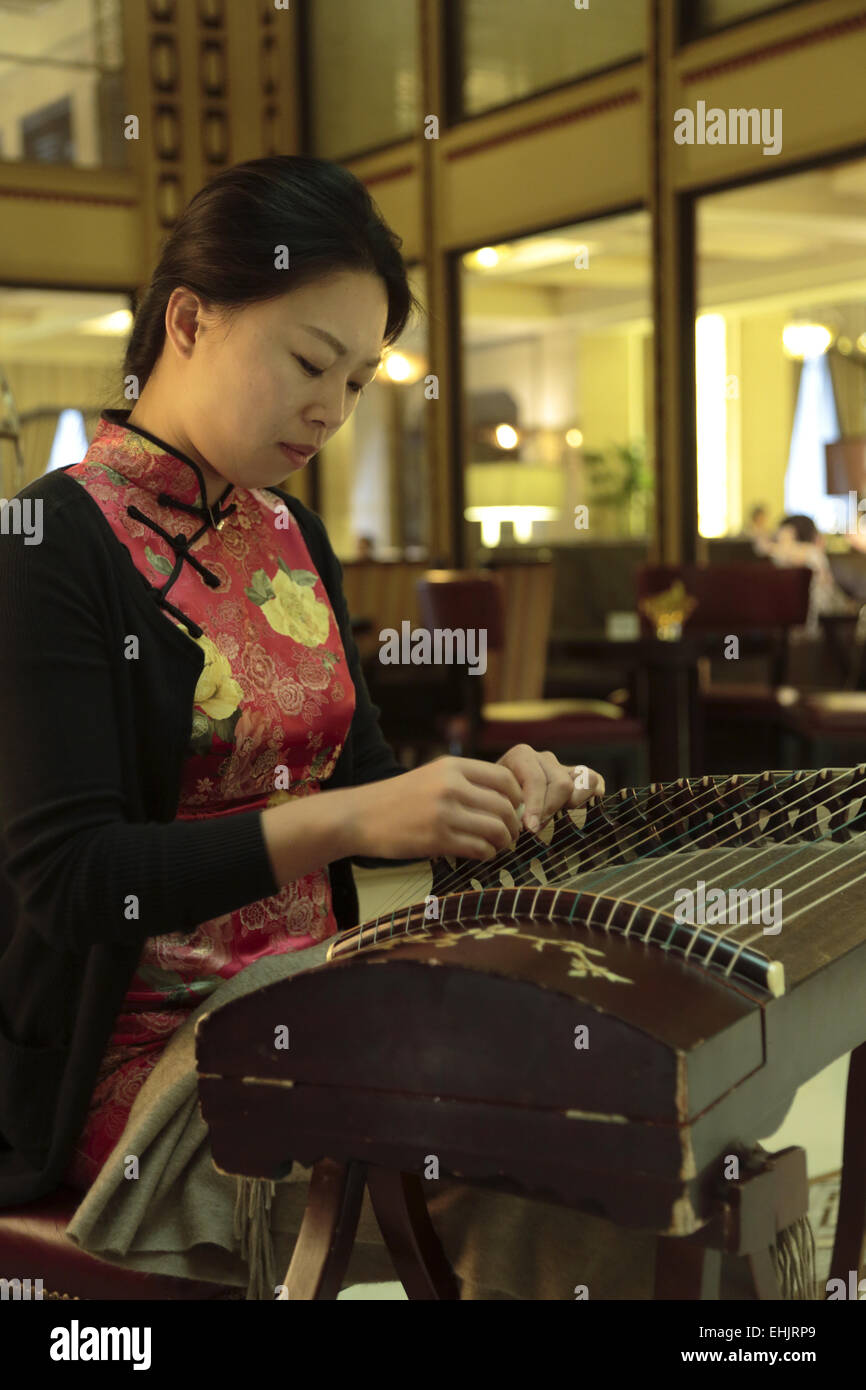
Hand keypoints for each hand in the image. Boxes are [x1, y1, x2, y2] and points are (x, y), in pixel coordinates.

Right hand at [348, 755, 523, 860]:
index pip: (505, 778)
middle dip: (513, 824)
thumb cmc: (397, 798)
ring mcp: (445, 813)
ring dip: (503, 841)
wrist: (358, 816)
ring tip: (498, 846)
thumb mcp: (431, 775)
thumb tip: (504, 798)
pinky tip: (482, 854)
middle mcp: (451, 786)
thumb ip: (464, 781)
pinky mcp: (438, 839)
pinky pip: (479, 848)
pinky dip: (487, 853)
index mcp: (452, 766)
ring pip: (496, 829)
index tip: (515, 809)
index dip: (518, 796)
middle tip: (510, 834)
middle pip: (505, 806)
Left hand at [496, 744, 604, 834]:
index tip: (529, 828)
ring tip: (553, 818)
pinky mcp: (574, 777)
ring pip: (583, 780)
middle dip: (550, 809)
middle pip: (561, 784)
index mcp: (521, 756)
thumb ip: (507, 806)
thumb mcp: (493, 800)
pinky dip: (593, 792)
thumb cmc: (492, 802)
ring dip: (571, 804)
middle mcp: (543, 757)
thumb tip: (528, 823)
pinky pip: (593, 779)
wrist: (492, 797)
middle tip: (534, 828)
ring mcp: (561, 766)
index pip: (536, 780)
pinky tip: (584, 806)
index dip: (535, 805)